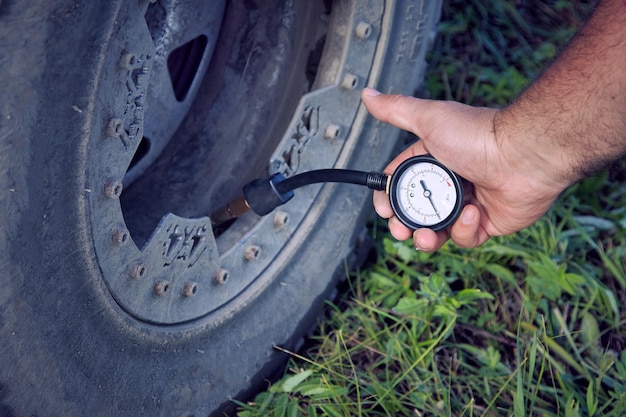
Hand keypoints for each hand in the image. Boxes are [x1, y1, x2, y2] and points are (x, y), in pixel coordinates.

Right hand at [361, 88, 566, 251]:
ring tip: (426, 236)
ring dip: (427, 238)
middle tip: (399, 230)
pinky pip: (466, 237)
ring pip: (438, 231)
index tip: (382, 209)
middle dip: (404, 225)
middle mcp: (449, 183)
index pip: (401, 184)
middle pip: (417, 212)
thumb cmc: (480, 135)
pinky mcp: (488, 223)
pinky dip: (464, 230)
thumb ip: (396, 110)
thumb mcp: (429, 119)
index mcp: (433, 161)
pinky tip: (472, 215)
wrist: (524, 155)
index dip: (388, 199)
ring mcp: (468, 204)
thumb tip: (368, 94)